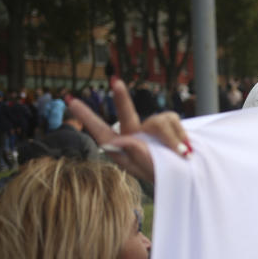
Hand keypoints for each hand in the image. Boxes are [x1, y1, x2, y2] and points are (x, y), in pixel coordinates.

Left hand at [69, 79, 188, 183]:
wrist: (188, 176)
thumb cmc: (163, 175)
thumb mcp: (146, 170)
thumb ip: (133, 154)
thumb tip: (119, 140)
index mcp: (122, 148)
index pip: (101, 131)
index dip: (86, 116)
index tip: (70, 100)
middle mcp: (135, 134)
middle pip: (127, 114)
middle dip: (122, 99)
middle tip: (115, 82)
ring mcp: (151, 128)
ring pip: (158, 122)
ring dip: (171, 140)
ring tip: (183, 155)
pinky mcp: (168, 123)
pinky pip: (173, 121)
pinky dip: (180, 136)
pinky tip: (186, 149)